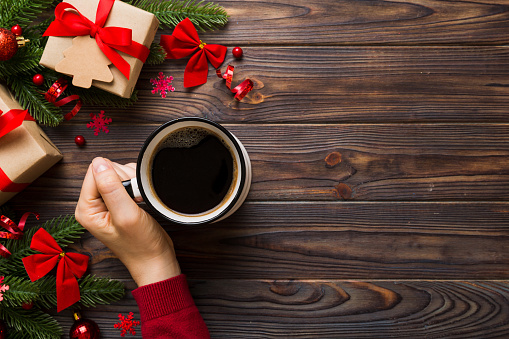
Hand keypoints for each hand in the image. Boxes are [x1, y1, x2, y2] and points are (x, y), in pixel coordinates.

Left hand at [75, 157, 180, 286]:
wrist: (156, 260)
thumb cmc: (141, 245)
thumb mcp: (126, 215)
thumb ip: (111, 188)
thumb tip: (100, 162)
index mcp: (86, 208)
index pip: (95, 171)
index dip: (116, 177)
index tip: (128, 195)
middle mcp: (93, 204)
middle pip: (107, 170)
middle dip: (126, 180)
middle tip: (135, 201)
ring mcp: (106, 203)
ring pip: (119, 174)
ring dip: (134, 183)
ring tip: (138, 202)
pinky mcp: (119, 202)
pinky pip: (127, 182)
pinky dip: (137, 187)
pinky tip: (141, 201)